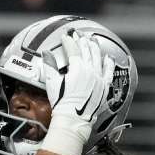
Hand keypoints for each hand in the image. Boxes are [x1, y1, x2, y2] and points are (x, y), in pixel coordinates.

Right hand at [41, 32, 115, 154]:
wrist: (73, 120)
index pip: (73, 50)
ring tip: (92, 40)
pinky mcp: (104, 88)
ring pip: (98, 58)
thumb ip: (50, 66)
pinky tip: (108, 57)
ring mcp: (99, 79)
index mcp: (77, 68)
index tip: (66, 36)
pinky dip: (109, 64)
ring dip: (94, 47)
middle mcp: (90, 71)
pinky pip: (108, 72)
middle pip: (86, 50)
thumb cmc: (61, 103)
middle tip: (79, 33)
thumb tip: (45, 53)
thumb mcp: (52, 83)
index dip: (69, 41)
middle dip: (82, 40)